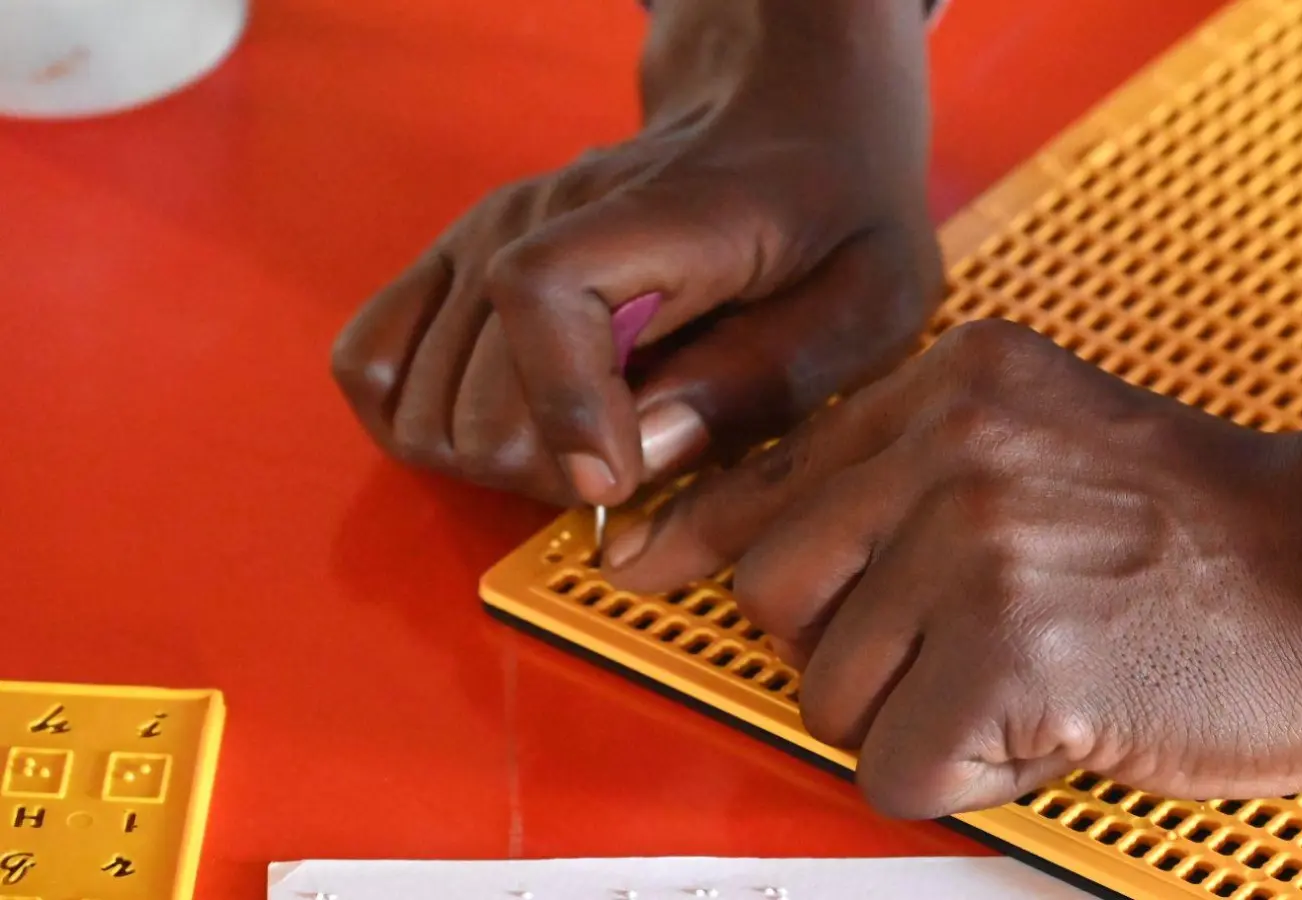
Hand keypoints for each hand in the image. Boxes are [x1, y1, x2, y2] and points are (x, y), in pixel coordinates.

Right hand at [331, 0, 939, 505]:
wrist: (782, 113)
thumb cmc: (837, 211)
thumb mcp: (873, 296)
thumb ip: (771, 375)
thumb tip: (644, 450)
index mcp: (661, 214)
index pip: (541, 294)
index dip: (561, 408)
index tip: (614, 481)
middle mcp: (544, 215)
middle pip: (474, 394)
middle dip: (551, 471)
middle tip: (631, 471)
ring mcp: (486, 234)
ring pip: (420, 404)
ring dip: (496, 462)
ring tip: (584, 446)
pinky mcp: (457, 258)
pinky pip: (372, 362)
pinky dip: (420, 422)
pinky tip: (512, 425)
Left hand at [607, 320, 1301, 816]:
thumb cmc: (1207, 527)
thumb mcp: (1046, 440)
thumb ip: (910, 470)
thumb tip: (749, 541)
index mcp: (954, 388)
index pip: (772, 473)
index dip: (697, 534)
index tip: (644, 567)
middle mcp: (952, 448)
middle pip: (775, 593)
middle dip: (845, 646)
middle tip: (950, 649)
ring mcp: (980, 546)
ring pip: (828, 691)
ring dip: (915, 713)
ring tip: (1027, 675)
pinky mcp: (1014, 653)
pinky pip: (892, 764)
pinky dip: (961, 771)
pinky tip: (1045, 722)